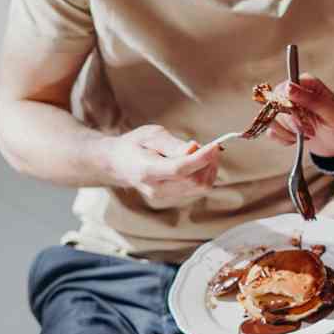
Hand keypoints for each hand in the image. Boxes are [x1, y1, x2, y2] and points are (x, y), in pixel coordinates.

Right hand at [101, 124, 220, 208]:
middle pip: (194, 181)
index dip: (201, 158)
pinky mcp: (171, 197)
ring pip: (199, 188)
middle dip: (209, 163)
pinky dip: (204, 174)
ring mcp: (164, 196)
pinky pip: (196, 189)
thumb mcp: (151, 135)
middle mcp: (156, 188)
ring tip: (203, 153)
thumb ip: (172, 144)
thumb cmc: (135, 145)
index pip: (180, 169)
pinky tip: (198, 162)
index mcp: (147, 171)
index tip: (216, 145)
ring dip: (209, 169)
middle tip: (209, 146)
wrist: (118, 163)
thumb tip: (193, 149)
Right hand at [268, 74, 333, 157]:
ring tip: (306, 134)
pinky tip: (296, 140)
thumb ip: (311, 99)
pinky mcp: (281, 123)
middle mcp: (293, 93)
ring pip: (271, 118)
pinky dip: (284, 139)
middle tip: (310, 130)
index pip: (284, 88)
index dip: (289, 105)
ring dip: (288, 132)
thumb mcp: (331, 112)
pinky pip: (271, 131)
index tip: (301, 118)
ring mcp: (286, 108)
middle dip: (291, 122)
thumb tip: (288, 87)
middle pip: (275, 104)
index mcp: (306, 83)